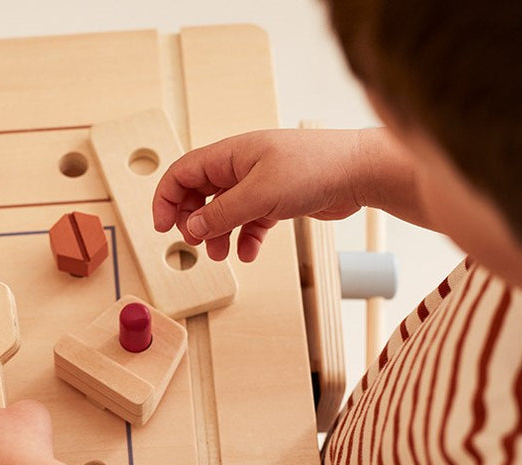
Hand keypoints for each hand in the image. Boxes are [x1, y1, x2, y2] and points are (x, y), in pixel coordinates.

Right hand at [153, 128, 371, 261]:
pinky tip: (249, 252)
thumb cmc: (315, 167)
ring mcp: (259, 183)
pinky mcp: (277, 200)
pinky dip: (244, 239)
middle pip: (200, 194)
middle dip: (192, 220)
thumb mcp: (258, 195)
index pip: (183, 173)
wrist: (359, 172)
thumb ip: (220, 214)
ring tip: (219, 254)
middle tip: (194, 242)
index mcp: (231, 154)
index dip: (167, 199)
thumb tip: (190, 227)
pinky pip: (249, 222)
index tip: (161, 226)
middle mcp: (241, 166)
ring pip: (223, 212)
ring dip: (217, 235)